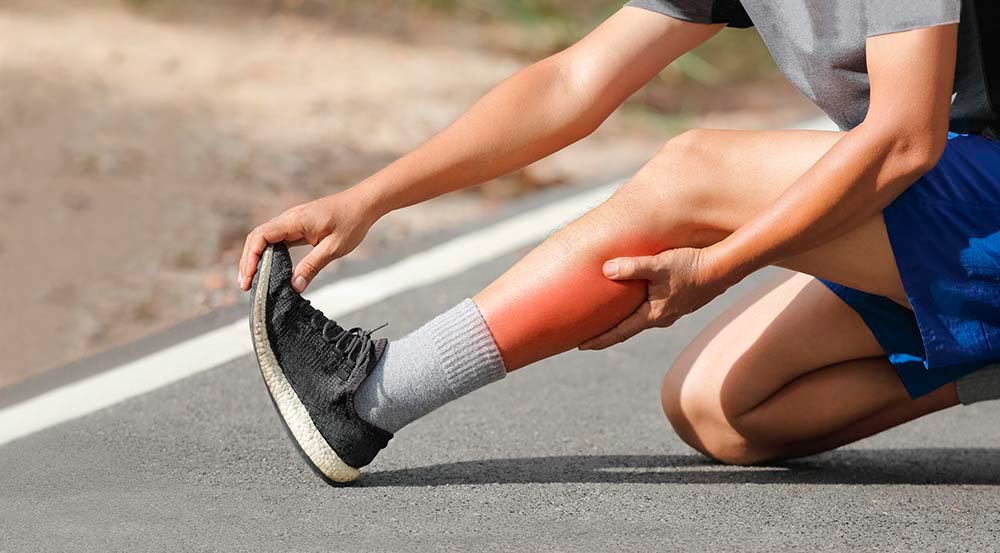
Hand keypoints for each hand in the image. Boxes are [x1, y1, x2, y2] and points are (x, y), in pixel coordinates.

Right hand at [238, 187, 381, 291]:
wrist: (363, 204)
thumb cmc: (351, 222)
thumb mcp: (333, 248)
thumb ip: (312, 266)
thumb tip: (294, 287)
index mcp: (294, 221)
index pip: (261, 236)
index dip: (250, 257)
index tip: (248, 277)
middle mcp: (288, 219)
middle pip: (257, 238)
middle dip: (248, 261)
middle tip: (245, 286)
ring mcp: (292, 222)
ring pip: (265, 239)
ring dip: (256, 258)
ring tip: (252, 281)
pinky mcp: (297, 226)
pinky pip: (277, 240)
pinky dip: (269, 254)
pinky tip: (269, 269)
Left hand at [578, 247, 730, 350]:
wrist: (723, 268)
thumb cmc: (690, 266)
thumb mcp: (659, 264)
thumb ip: (632, 267)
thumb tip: (605, 269)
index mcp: (653, 315)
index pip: (619, 332)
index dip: (598, 340)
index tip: (579, 346)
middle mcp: (661, 318)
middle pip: (627, 328)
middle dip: (607, 331)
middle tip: (585, 333)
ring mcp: (671, 311)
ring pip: (640, 317)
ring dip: (623, 319)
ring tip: (606, 317)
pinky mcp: (678, 301)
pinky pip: (651, 307)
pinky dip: (636, 307)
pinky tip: (634, 299)